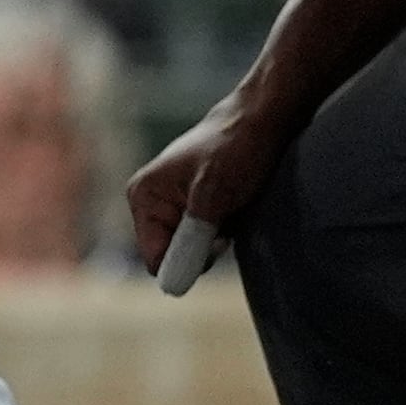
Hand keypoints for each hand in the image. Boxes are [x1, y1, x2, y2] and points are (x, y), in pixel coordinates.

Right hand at [127, 88, 288, 275]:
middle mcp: (151, 202)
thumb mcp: (212, 199)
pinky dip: (224, 231)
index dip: (186, 262)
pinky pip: (205, 235)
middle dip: (202, 249)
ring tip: (233, 211)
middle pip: (174, 254)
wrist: (262, 119)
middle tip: (227, 223)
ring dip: (216, 240)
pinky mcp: (194, 205)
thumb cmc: (236, 150)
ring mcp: (173, 203)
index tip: (216, 245)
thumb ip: (188, 242)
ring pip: (193, 246)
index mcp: (143, 197)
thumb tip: (170, 285)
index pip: (155, 258)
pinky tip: (236, 209)